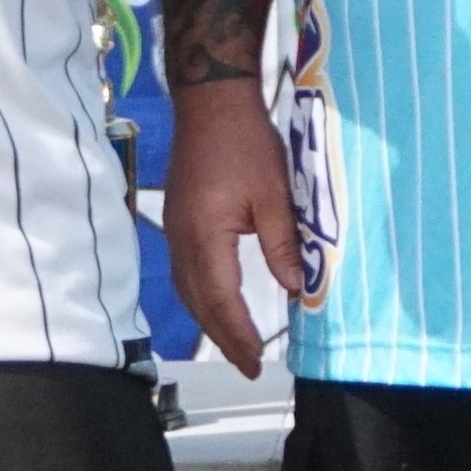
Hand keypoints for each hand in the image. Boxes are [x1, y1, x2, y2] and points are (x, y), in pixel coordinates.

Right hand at [160, 79, 301, 379]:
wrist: (210, 104)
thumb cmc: (246, 142)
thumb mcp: (275, 194)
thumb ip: (282, 244)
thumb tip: (295, 288)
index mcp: (205, 236)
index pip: (220, 299)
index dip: (238, 334)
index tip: (256, 361)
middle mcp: (182, 240)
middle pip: (198, 302)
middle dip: (223, 338)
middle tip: (248, 366)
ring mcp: (175, 231)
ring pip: (187, 290)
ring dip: (209, 321)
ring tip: (234, 344)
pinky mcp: (177, 221)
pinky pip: (184, 273)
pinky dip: (200, 298)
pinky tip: (215, 304)